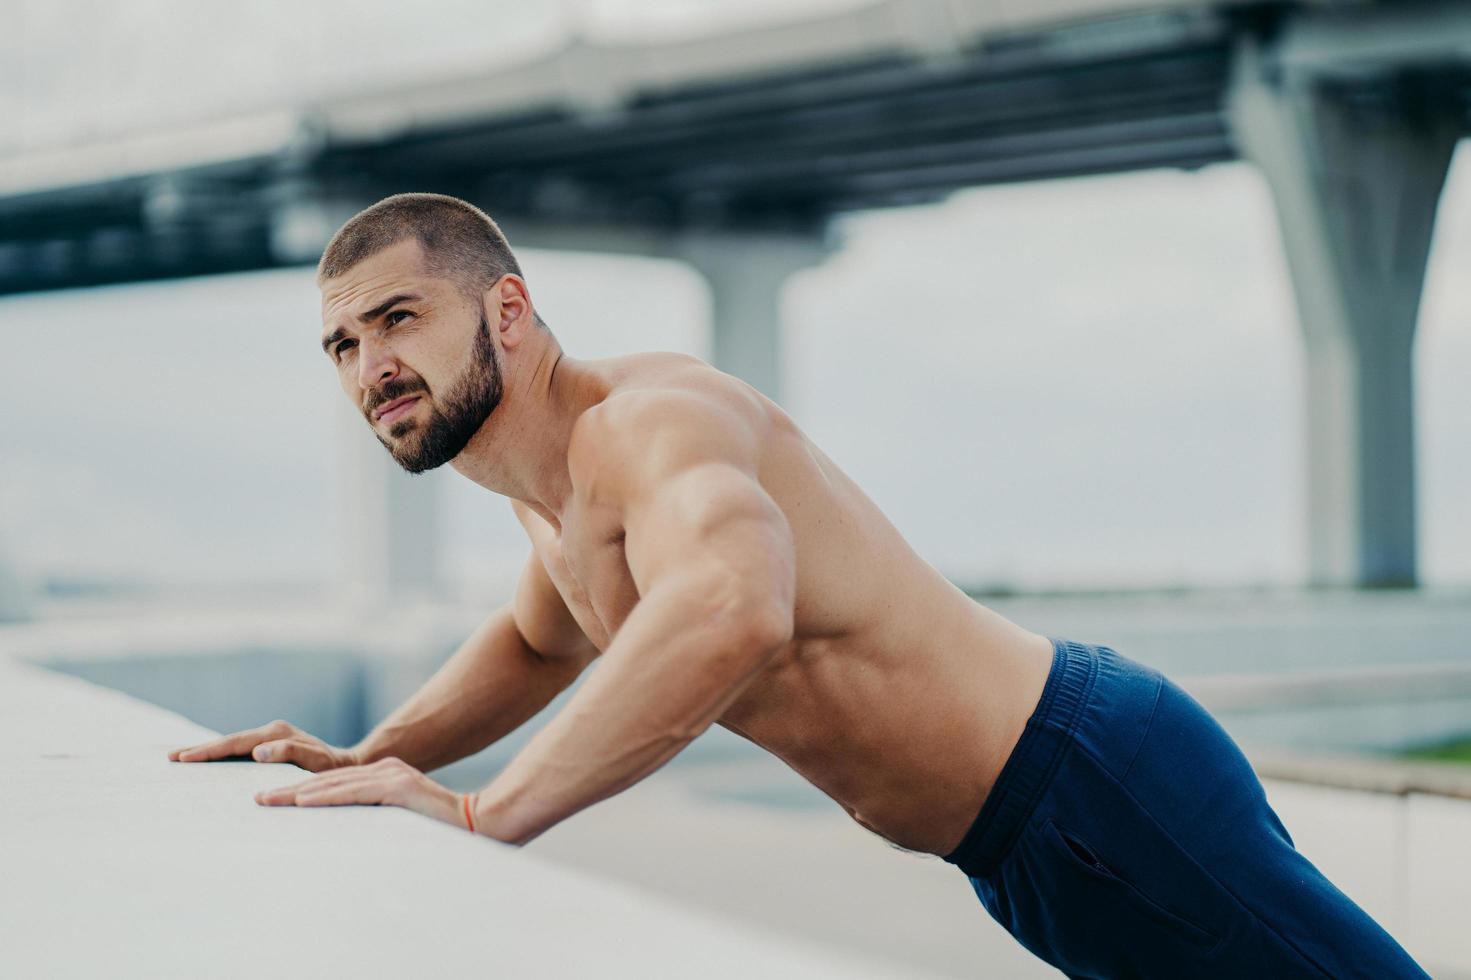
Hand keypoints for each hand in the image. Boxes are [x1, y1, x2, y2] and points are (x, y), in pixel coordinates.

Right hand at [168, 719, 360, 771]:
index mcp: (276, 734)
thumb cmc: (331, 767)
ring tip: (179, 757)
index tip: (185, 757)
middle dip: (199, 749)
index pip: (235, 743)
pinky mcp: (269, 746)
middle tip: (169, 757)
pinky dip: (220, 754)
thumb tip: (258, 751)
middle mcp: (271, 732)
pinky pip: (239, 750)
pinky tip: (205, 760)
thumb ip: (289, 753)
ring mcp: (269, 737)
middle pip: (228, 741)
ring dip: (206, 751)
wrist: (346, 766)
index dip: (209, 750)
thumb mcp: (314, 760)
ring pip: (231, 744)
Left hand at [254, 757, 475, 833]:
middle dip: (290, 791)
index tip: (274, 800)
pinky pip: (354, 794)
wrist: (483, 822)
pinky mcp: (399, 788)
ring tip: (268, 801)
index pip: (336, 784)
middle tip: (258, 800)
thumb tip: (355, 837)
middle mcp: (386, 770)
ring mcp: (392, 776)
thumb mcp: (404, 822)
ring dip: (298, 794)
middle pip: (328, 782)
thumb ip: (380, 819)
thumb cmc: (446, 829)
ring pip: (335, 786)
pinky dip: (326, 798)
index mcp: (386, 777)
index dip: (302, 791)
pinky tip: (303, 802)